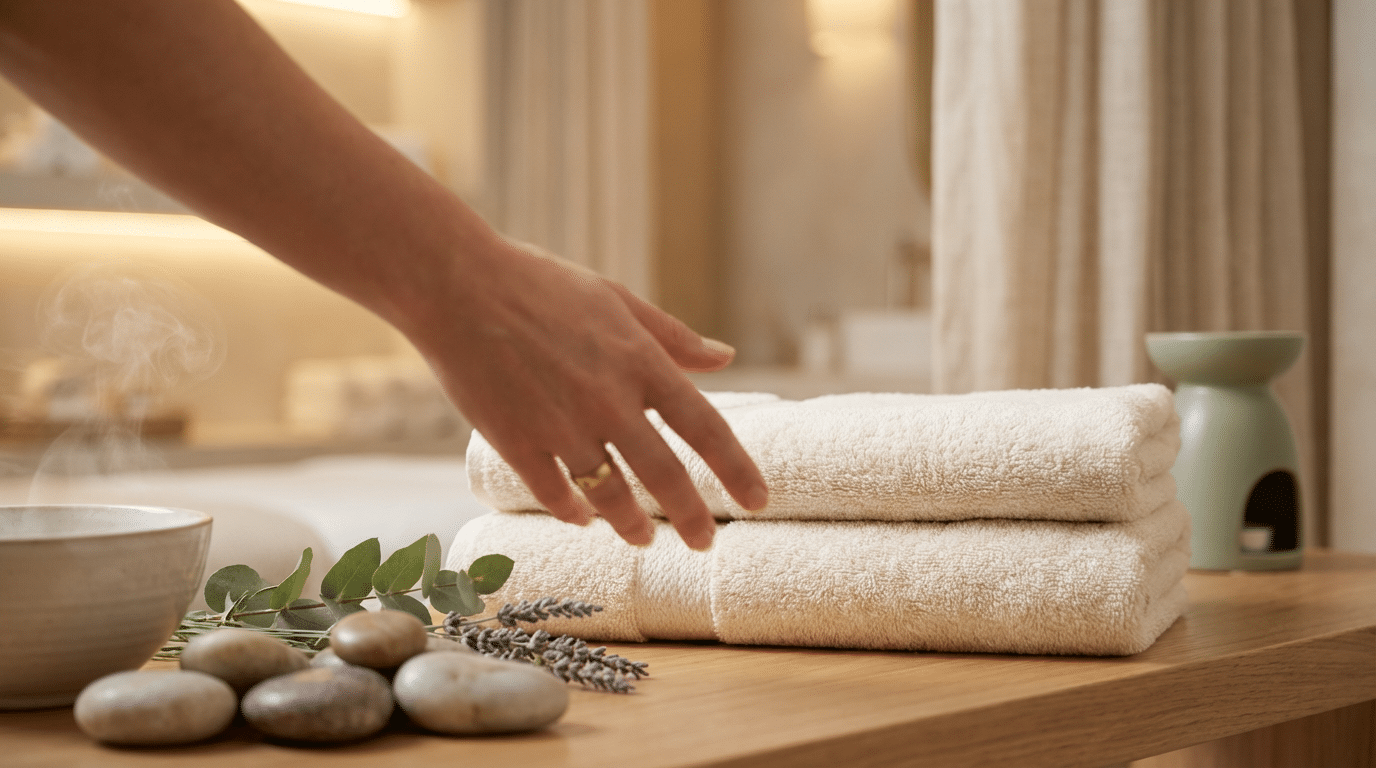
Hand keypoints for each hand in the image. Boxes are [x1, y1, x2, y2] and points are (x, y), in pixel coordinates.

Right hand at [397, 236, 768, 550]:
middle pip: (665, 475)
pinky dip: (574, 512)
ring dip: (632, 523)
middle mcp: (608, 400)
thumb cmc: (539, 284)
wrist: (455, 284)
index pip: (704, 426)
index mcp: (639, 360)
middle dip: (692, 517)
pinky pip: (556, 495)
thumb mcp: (616, 298)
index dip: (736, 469)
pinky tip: (584, 517)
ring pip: (611, 496)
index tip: (758, 499)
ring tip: (644, 538)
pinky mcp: (516, 443)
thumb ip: (672, 336)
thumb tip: (725, 357)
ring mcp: (561, 426)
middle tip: (705, 542)